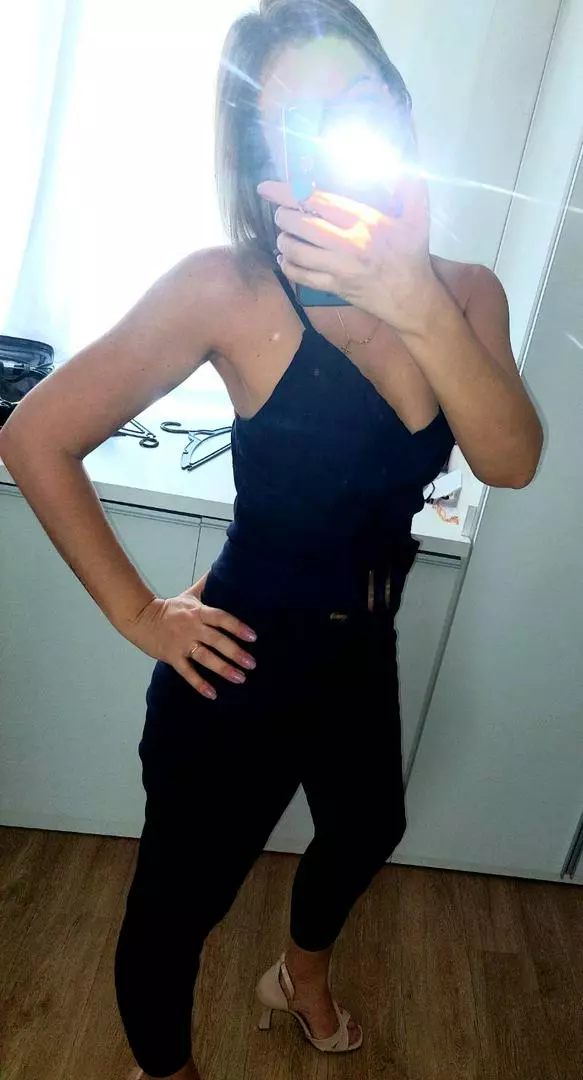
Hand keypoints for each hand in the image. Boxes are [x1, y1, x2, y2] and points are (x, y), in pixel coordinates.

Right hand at [122, 572, 257, 699]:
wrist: (140, 618)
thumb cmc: (169, 608)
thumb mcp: (188, 595)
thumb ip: (205, 584)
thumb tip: (220, 567)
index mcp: (198, 612)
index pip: (221, 618)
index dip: (237, 627)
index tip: (253, 637)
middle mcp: (192, 628)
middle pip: (216, 640)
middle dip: (235, 652)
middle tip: (252, 663)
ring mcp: (181, 643)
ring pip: (204, 657)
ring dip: (223, 668)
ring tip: (239, 678)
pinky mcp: (172, 657)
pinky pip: (187, 672)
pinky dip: (199, 684)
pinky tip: (212, 694)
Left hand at [258, 177, 437, 334]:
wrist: (412, 298)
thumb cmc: (412, 255)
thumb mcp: (418, 218)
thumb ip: (412, 188)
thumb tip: (401, 168)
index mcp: (365, 220)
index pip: (317, 201)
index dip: (287, 192)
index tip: (266, 187)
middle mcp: (349, 243)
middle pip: (301, 225)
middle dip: (283, 217)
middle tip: (281, 214)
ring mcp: (340, 268)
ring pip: (297, 252)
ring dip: (284, 241)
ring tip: (284, 236)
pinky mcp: (335, 287)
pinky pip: (302, 277)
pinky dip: (288, 266)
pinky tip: (285, 259)